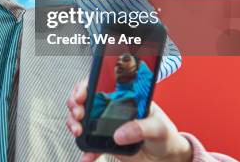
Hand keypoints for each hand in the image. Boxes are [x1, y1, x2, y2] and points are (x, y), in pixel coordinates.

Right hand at [66, 80, 192, 161]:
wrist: (165, 157)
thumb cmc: (165, 135)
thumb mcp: (158, 127)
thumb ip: (141, 128)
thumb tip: (120, 133)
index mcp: (123, 97)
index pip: (99, 84)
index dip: (85, 86)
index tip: (81, 95)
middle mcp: (110, 108)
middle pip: (84, 99)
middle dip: (75, 105)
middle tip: (78, 114)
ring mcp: (105, 124)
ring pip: (81, 119)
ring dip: (74, 123)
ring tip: (78, 131)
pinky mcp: (104, 141)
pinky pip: (90, 144)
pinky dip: (86, 151)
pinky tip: (86, 156)